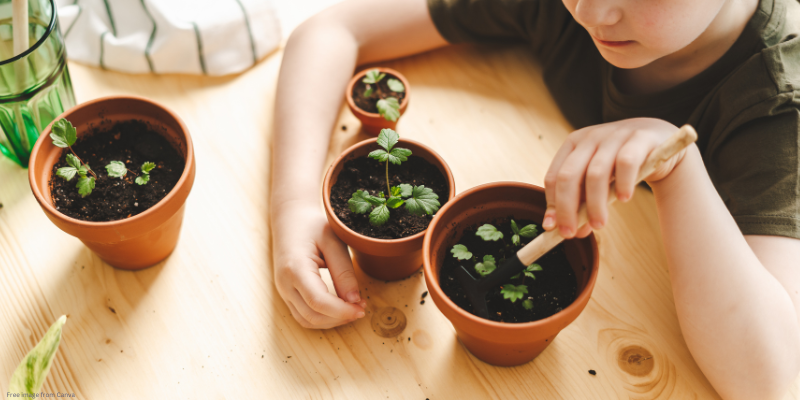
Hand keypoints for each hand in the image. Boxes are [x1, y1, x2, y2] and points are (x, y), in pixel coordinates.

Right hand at [272, 203, 366, 328]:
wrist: (290, 220)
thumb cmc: (312, 227)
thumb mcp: (333, 242)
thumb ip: (344, 271)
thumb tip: (354, 300)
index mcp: (295, 268)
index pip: (318, 302)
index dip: (342, 310)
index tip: (362, 307)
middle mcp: (285, 283)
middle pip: (312, 316)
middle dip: (340, 317)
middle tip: (362, 308)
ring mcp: (283, 291)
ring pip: (307, 320)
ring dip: (332, 321)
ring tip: (353, 309)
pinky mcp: (287, 294)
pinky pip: (303, 315)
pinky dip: (323, 318)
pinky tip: (339, 309)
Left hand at [543, 118, 688, 238]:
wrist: (655, 139)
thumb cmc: (619, 164)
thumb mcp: (597, 180)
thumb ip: (584, 202)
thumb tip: (574, 232)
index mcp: (573, 144)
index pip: (553, 177)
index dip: (552, 204)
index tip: (553, 228)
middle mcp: (590, 138)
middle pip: (569, 176)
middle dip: (567, 208)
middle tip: (571, 234)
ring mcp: (614, 136)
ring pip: (596, 173)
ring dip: (595, 204)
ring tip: (599, 224)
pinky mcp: (639, 139)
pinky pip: (626, 163)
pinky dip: (623, 183)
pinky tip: (624, 198)